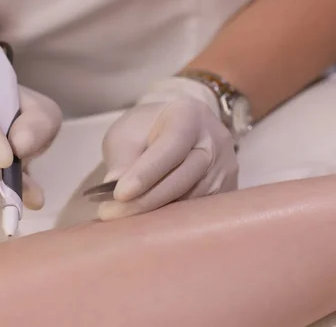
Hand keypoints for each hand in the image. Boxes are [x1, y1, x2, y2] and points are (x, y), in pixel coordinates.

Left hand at [98, 77, 237, 219]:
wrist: (175, 130)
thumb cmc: (146, 129)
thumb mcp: (126, 133)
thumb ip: (122, 158)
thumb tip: (116, 189)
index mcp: (190, 116)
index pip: (170, 147)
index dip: (145, 173)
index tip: (119, 194)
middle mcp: (215, 141)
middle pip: (184, 178)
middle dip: (146, 200)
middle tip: (111, 214)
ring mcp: (226, 168)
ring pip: (192, 199)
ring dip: (157, 214)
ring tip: (125, 220)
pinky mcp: (227, 191)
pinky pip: (201, 212)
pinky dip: (174, 220)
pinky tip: (149, 223)